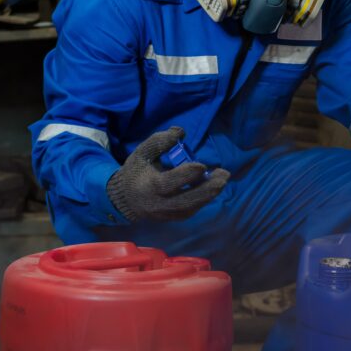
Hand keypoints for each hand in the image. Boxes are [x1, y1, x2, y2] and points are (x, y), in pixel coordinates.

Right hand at [106, 127, 229, 221]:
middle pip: (186, 200)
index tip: (202, 165)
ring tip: (223, 180)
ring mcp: (166, 214)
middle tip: (224, 175)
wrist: (126, 199)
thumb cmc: (136, 172)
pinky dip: (203, 200)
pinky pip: (191, 211)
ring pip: (191, 208)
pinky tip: (212, 188)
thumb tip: (180, 132)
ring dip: (209, 194)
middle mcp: (159, 203)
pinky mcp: (172, 218)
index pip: (169, 183)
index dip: (187, 175)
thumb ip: (159, 141)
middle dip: (207, 189)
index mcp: (149, 186)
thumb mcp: (142, 153)